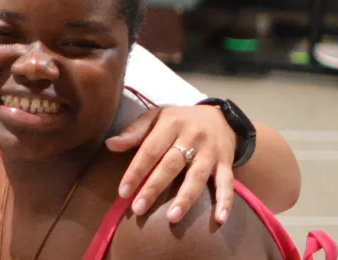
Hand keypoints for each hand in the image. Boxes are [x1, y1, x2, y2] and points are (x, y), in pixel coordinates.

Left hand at [107, 104, 237, 224]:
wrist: (220, 116)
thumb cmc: (180, 120)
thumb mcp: (157, 117)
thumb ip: (135, 131)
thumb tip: (110, 144)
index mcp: (171, 125)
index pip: (150, 150)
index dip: (136, 172)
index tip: (123, 192)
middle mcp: (192, 138)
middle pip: (171, 165)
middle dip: (154, 188)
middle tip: (139, 208)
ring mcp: (210, 152)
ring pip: (197, 176)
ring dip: (185, 198)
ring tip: (172, 218)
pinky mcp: (226, 163)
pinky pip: (227, 183)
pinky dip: (226, 201)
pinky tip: (219, 219)